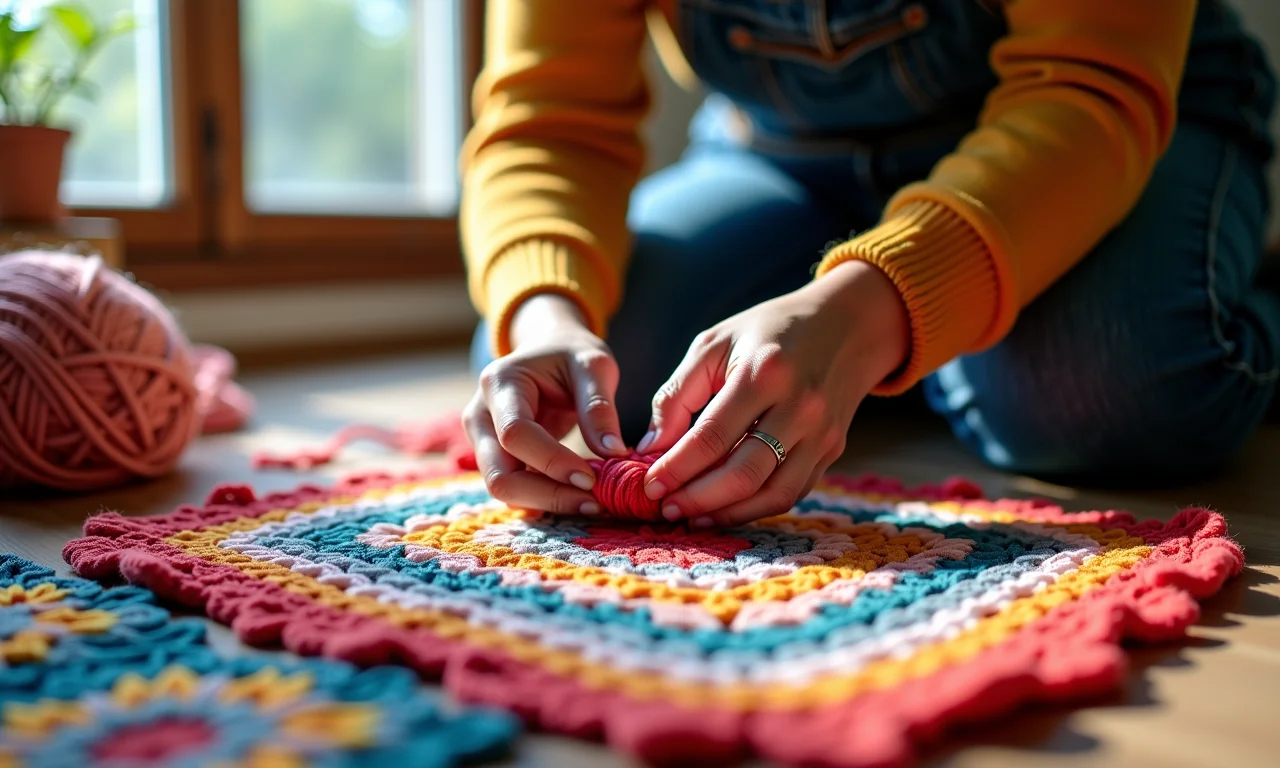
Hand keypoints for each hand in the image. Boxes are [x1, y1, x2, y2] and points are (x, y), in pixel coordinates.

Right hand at [463, 294, 629, 514]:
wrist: (550, 351)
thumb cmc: (571, 354)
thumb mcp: (593, 365)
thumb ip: (599, 407)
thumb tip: (612, 453)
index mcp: (499, 383)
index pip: (515, 434)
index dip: (552, 462)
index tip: (592, 478)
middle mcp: (480, 415)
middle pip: (499, 474)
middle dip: (547, 495)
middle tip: (595, 502)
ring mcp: (482, 440)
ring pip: (504, 489)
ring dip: (547, 502)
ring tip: (592, 502)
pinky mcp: (496, 458)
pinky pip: (516, 490)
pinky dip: (546, 500)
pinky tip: (578, 499)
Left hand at [637, 261, 909, 525]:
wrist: (847, 324)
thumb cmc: (769, 331)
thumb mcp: (715, 344)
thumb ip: (677, 394)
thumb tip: (650, 448)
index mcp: (764, 372)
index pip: (712, 436)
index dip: (676, 467)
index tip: (648, 485)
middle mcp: (800, 406)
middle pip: (744, 473)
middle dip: (697, 498)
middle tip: (664, 509)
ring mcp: (822, 432)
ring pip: (772, 493)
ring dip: (726, 513)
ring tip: (690, 517)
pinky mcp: (833, 449)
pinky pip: (792, 492)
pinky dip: (756, 508)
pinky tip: (724, 509)